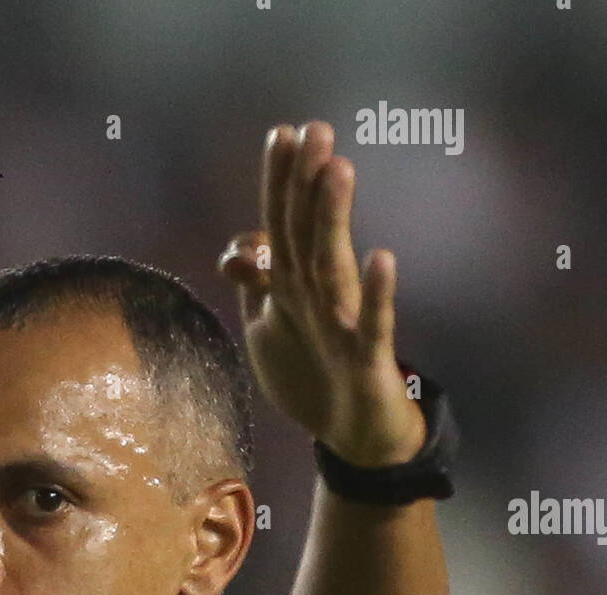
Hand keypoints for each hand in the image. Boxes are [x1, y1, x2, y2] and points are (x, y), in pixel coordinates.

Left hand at [217, 122, 426, 468]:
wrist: (354, 435)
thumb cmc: (314, 374)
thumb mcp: (269, 329)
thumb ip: (256, 286)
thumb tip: (240, 249)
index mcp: (294, 287)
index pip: (282, 225)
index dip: (279, 183)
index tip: (282, 133)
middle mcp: (320, 296)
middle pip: (308, 234)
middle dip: (307, 184)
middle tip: (316, 130)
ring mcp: (345, 324)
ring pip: (334, 268)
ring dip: (334, 222)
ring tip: (338, 170)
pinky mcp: (367, 359)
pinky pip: (372, 324)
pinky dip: (375, 295)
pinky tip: (382, 259)